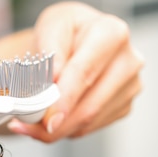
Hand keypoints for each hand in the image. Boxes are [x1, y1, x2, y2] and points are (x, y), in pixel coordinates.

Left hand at [0, 1, 143, 142]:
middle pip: (91, 105)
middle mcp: (128, 61)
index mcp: (112, 33)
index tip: (47, 119)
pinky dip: (67, 129)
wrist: (77, 40)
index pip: (85, 72)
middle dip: (57, 123)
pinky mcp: (124, 106)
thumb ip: (50, 50)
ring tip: (31, 123)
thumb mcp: (50, 27)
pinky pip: (91, 127)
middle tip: (27, 127)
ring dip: (58, 129)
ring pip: (90, 121)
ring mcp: (130, 86)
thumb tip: (53, 79)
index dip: (64, 98)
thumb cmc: (65, 31)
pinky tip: (52, 119)